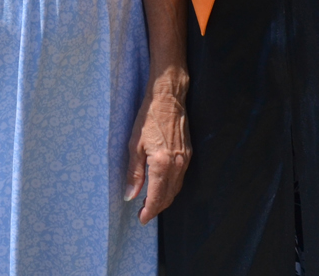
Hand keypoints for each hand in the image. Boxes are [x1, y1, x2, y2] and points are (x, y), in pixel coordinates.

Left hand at [125, 76, 190, 222]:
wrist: (168, 98)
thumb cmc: (148, 118)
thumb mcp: (135, 145)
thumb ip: (134, 173)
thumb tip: (130, 195)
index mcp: (161, 164)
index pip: (157, 196)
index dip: (149, 211)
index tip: (141, 219)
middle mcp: (177, 165)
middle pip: (168, 196)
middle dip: (157, 208)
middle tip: (144, 214)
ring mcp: (185, 160)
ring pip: (176, 188)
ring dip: (165, 199)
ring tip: (151, 203)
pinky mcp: (188, 154)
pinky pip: (180, 178)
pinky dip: (171, 188)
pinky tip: (163, 187)